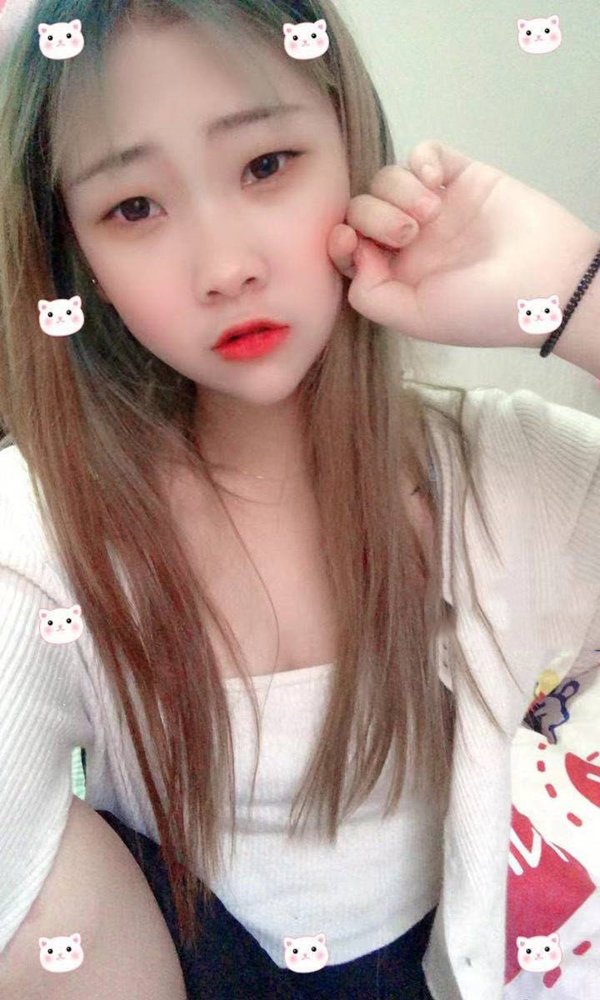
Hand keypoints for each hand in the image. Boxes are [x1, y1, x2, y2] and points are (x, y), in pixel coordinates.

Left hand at [328, 140, 596, 348]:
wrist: (550, 280)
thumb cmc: (482, 309)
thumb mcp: (415, 319)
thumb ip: (369, 294)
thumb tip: (353, 249)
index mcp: (396, 277)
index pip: (348, 248)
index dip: (340, 239)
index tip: (350, 242)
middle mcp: (410, 242)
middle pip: (362, 209)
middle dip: (373, 216)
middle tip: (410, 233)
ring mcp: (436, 207)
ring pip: (387, 178)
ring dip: (399, 190)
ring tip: (432, 211)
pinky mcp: (462, 177)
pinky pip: (423, 152)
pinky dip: (421, 159)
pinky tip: (436, 180)